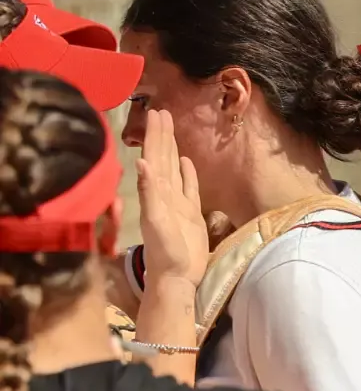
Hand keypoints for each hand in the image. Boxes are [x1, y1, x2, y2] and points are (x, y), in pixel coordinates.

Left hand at [135, 109, 207, 288]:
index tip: (157, 114)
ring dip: (173, 149)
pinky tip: (187, 162)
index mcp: (156, 193)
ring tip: (172, 129)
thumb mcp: (156, 222)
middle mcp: (164, 195)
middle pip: (163, 158)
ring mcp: (177, 204)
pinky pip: (189, 188)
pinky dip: (188, 173)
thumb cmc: (166, 253)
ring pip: (174, 169)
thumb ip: (149, 193)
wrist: (176, 278)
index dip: (156, 136)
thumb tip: (141, 161)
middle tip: (163, 112)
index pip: (155, 158)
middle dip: (162, 135)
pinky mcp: (190, 214)